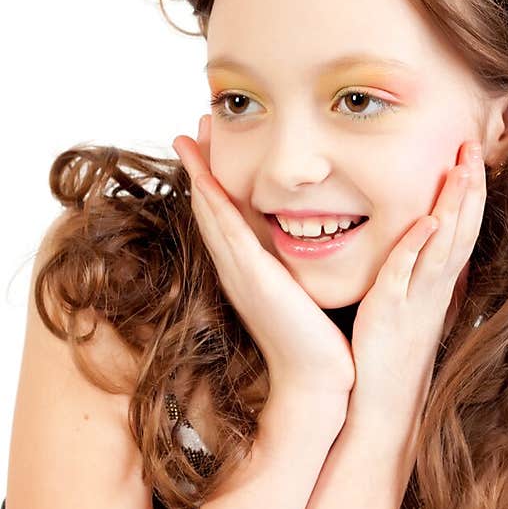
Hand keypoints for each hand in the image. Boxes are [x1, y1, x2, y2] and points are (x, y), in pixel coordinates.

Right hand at [173, 116, 355, 399]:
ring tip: (190, 137)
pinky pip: (228, 233)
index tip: (210, 145)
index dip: (213, 180)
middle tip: (190, 127)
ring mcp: (240, 274)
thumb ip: (301, 267)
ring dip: (199, 173)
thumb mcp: (304, 293)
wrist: (315, 381)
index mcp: (249, 270)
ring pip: (212, 214)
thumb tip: (316, 241)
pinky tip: (205, 178)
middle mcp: (237, 269)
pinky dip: (214, 204)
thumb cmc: (317, 342)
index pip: (225, 216)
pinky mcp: (253, 279)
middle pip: (210, 207)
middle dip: (200, 166)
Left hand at [350, 139, 486, 420]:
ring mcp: (416, 301)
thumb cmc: (391, 360)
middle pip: (461, 229)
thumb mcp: (411, 312)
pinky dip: (416, 247)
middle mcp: (434, 289)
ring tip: (462, 169)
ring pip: (442, 246)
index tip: (472, 156)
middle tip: (473, 144)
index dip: (469, 193)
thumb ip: (418, 280)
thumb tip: (424, 251)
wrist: (384, 409)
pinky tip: (425, 221)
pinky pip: (405, 275)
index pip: (461, 230)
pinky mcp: (389, 313)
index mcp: (438, 286)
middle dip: (469, 186)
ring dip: (453, 206)